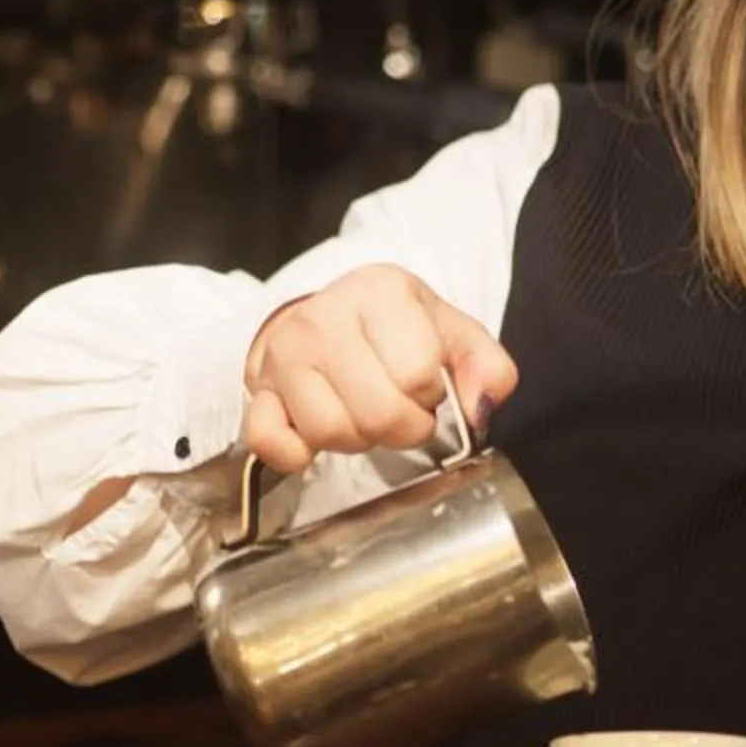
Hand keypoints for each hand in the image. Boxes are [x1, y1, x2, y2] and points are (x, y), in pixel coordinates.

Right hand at [241, 264, 516, 475]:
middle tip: (399, 411)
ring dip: (356, 439)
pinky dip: (297, 454)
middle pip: (377, 412)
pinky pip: (271, 442)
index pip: (417, 373)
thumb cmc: (397, 331)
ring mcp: (284, 354)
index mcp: (380, 291)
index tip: (424, 385)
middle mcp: (323, 316)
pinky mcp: (258, 390)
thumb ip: (487, 367)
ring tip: (360, 414)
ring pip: (330, 431)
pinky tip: (315, 436)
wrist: (328, 320)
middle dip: (401, 427)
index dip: (430, 394)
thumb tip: (478, 409)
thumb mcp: (452, 333)